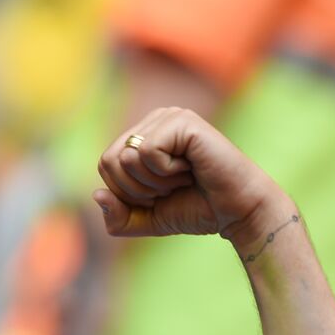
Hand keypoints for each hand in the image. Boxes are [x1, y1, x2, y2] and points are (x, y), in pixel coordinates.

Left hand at [95, 107, 288, 251]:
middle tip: (171, 188)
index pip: (104, 165)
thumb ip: (117, 216)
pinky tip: (191, 168)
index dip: (126, 193)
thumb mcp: (146, 219)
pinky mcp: (183, 121)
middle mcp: (154, 120)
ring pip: (126, 157)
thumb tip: (96, 194)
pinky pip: (146, 152)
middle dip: (136, 189)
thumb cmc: (196, 209)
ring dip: (153, 182)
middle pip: (109, 161)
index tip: (159, 195)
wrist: (237, 211)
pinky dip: (165, 172)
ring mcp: (170, 116)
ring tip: (182, 177)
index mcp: (143, 136)